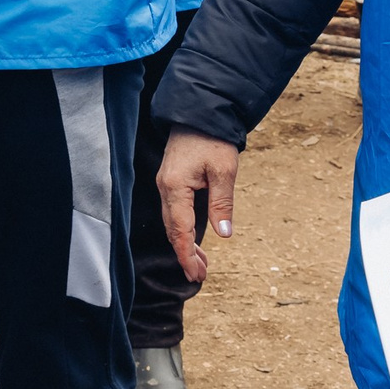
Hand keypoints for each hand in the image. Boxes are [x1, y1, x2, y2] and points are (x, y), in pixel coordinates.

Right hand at [158, 130, 239, 283]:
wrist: (199, 112)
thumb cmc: (212, 140)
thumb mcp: (223, 171)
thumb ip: (222, 202)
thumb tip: (224, 232)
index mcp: (175, 188)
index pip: (179, 230)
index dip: (187, 255)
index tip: (195, 275)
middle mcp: (165, 188)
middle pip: (172, 230)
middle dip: (185, 254)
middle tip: (199, 276)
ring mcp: (166, 184)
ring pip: (172, 222)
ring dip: (184, 244)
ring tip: (199, 263)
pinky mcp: (171, 181)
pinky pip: (173, 212)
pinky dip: (182, 229)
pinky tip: (193, 237)